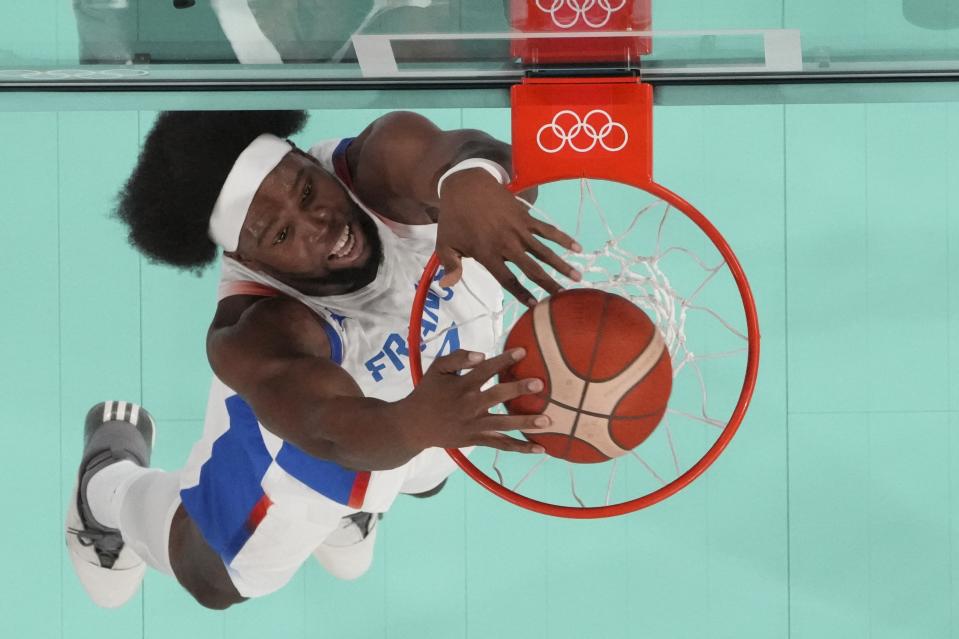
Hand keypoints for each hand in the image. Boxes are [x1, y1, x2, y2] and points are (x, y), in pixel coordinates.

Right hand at [396, 348, 549, 453]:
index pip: (485, 370)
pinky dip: (520, 448)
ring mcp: (474, 425)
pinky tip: (541, 448)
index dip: (503, 360)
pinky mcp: (476, 439)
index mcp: (462, 385)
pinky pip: (501, 444)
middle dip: (518, 389)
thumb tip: (482, 355)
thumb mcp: (437, 369)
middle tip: (540, 384)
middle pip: (497, 396)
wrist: (414, 425)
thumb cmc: (428, 392)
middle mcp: (470, 405)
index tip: (523, 351)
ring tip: (548, 420)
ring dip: (526, 422)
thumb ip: (457, 357)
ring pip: (503, 424)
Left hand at [436, 169, 581, 305]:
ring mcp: (518, 229)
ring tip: (577, 277)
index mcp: (487, 254)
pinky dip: (562, 238)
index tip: (535, 305)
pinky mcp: (526, 216)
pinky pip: (547, 229)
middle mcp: (507, 244)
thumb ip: (450, 266)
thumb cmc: (455, 218)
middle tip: (563, 297)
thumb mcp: (445, 243)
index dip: (521, 293)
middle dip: (549, 283)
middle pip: (532, 269)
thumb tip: (448, 287)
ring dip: (562, 264)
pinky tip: (577, 247)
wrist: (465, 185)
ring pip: (544, 251)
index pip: (507, 279)